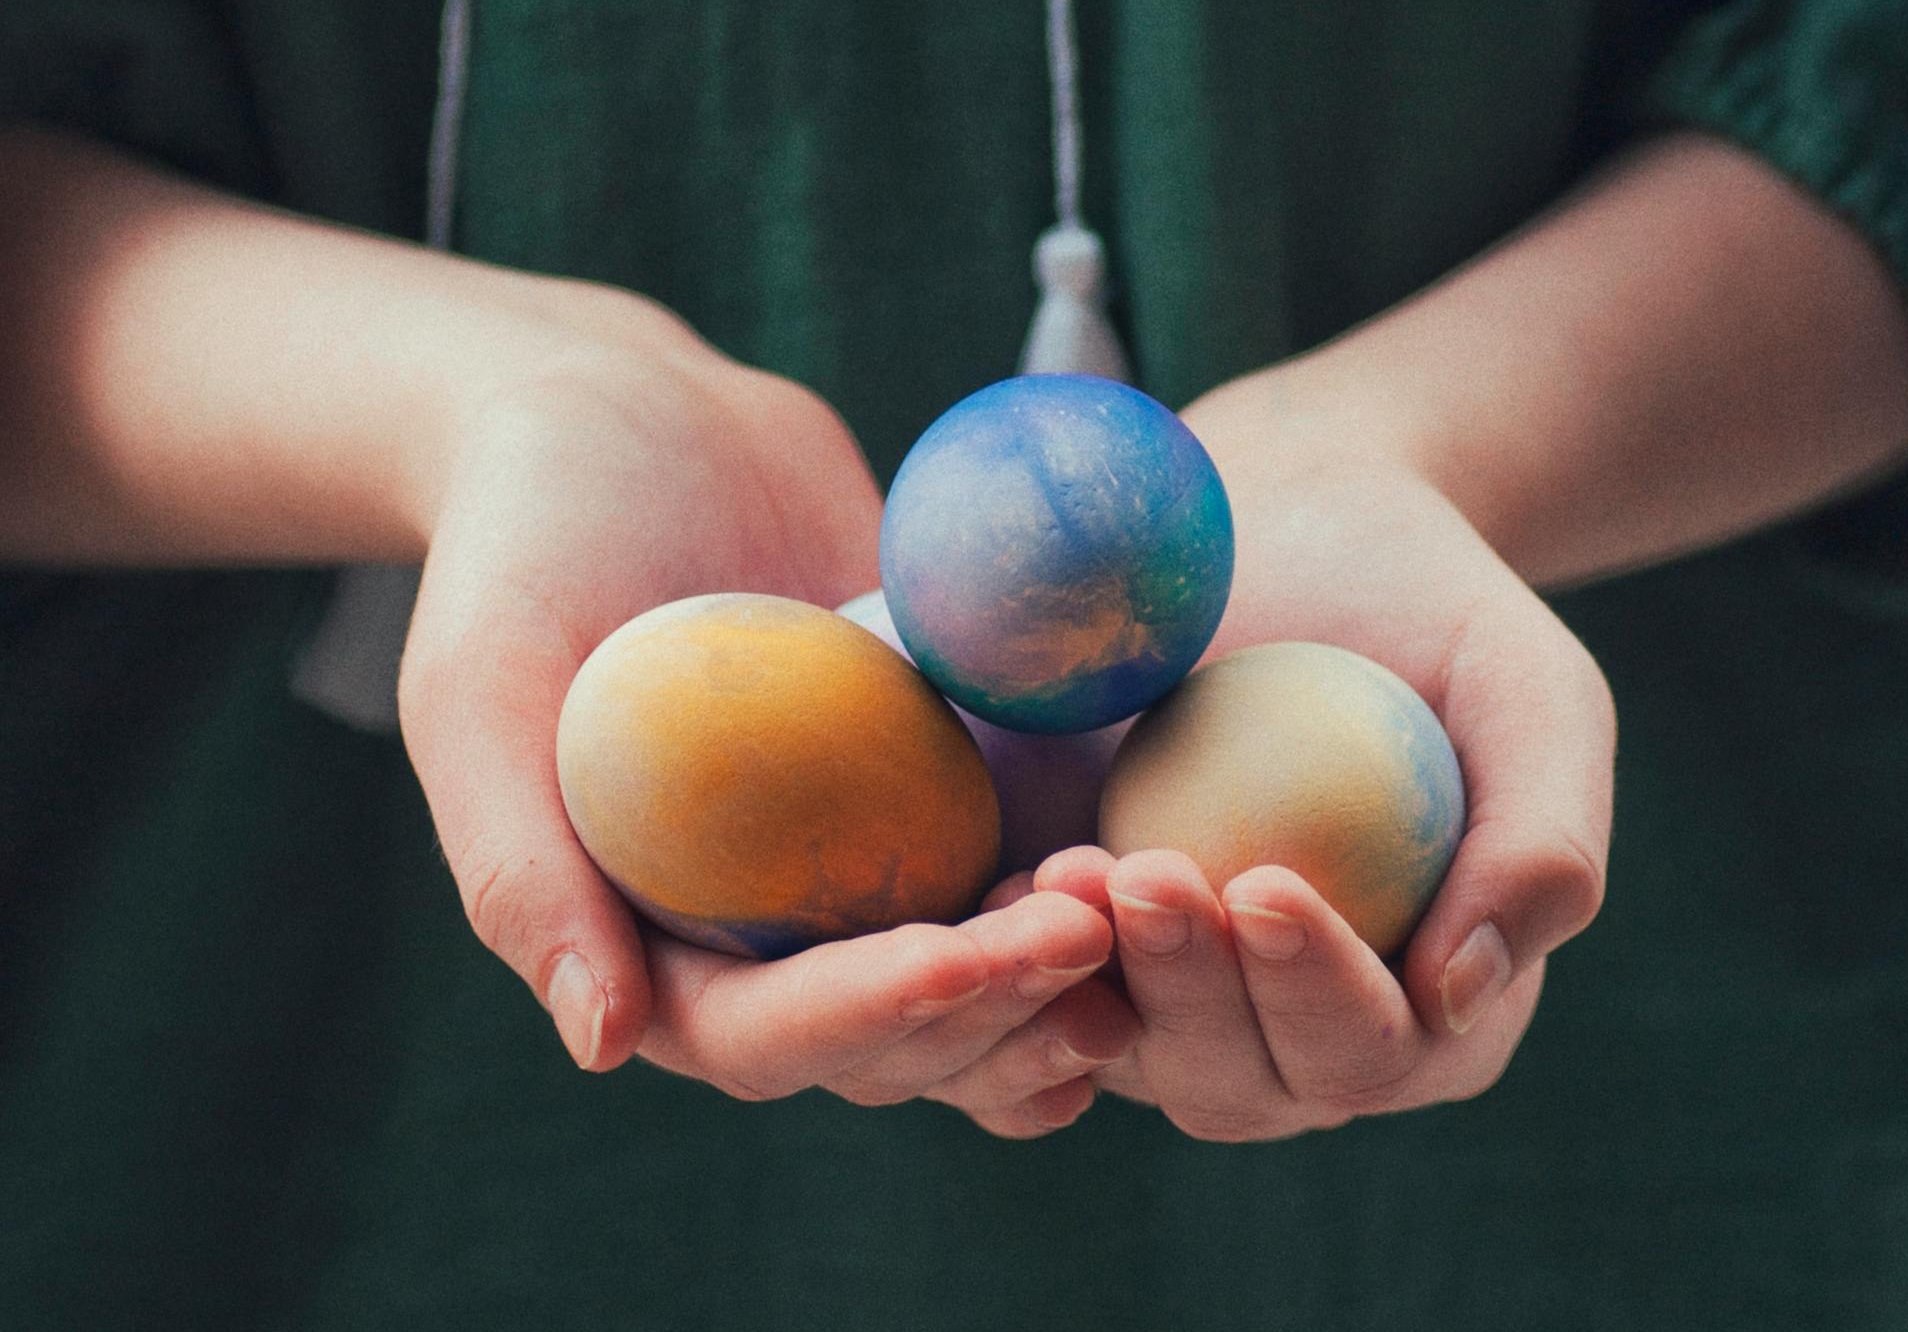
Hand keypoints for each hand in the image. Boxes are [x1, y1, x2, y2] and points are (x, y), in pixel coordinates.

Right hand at [396, 291, 1133, 1129]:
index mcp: (647, 945)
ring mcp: (857, 869)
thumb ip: (522, 868)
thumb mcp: (479, 684)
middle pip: (898, 1038)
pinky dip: (1097, 892)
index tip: (971, 957)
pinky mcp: (934, 795)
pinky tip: (1176, 862)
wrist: (621, 418)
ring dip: (1070, 973)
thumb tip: (602, 1045)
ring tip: (1152, 907)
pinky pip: (1021, 869)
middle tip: (1096, 924)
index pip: (766, 1036)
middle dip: (1001, 1004)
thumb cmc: (525, 540)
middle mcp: (761, 935)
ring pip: (983, 983)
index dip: (873, 1016)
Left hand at [1027, 365, 1613, 1141]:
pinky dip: (1012, 959)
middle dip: (1191, 994)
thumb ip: (1541, 843)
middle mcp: (1300, 1036)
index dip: (1319, 995)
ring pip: (1128, 1055)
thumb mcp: (1528, 691)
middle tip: (1145, 874)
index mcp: (1431, 1007)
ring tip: (1066, 871)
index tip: (1267, 886)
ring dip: (1088, 986)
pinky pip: (1037, 994)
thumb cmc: (1429, 610)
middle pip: (1240, 1080)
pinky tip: (1003, 876)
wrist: (1297, 531)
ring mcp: (1180, 1007)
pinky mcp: (1082, 954)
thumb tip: (1461, 999)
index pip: (1373, 1050)